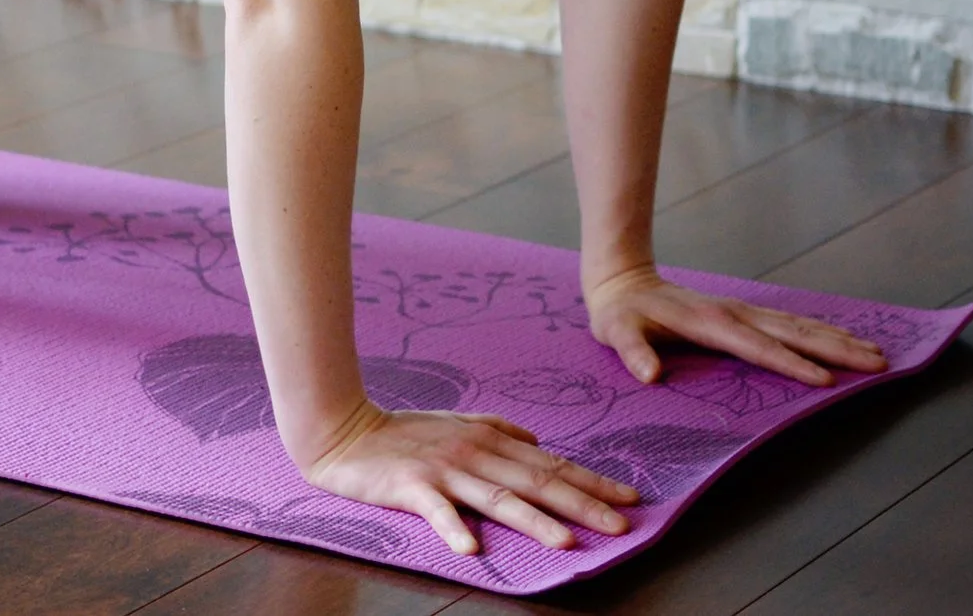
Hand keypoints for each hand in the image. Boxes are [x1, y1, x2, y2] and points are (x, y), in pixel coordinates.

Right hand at [299, 400, 638, 555]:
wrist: (344, 429)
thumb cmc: (402, 430)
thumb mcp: (456, 423)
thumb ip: (498, 428)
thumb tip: (536, 441)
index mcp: (487, 440)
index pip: (549, 463)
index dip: (590, 481)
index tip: (629, 498)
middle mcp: (473, 453)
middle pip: (536, 482)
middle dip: (581, 504)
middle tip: (620, 526)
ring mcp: (443, 470)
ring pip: (498, 498)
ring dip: (535, 522)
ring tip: (568, 544)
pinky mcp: (411, 486)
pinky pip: (436, 511)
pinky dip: (454, 529)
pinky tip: (472, 549)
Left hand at [585, 263, 886, 387]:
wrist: (622, 282)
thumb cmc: (619, 315)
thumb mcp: (615, 332)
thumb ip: (632, 352)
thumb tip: (649, 375)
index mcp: (710, 323)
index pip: (759, 347)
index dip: (791, 364)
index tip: (825, 381)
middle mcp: (734, 314)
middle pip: (794, 333)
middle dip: (837, 349)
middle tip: (878, 363)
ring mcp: (742, 312)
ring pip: (799, 326)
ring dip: (838, 339)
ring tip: (877, 353)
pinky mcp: (743, 315)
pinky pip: (790, 324)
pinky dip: (821, 332)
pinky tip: (843, 340)